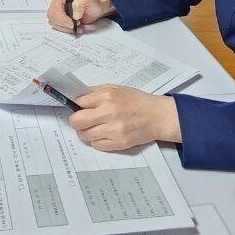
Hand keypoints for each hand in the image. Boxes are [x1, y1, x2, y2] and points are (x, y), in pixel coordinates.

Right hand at [46, 0, 113, 33]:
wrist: (96, 8)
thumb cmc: (93, 2)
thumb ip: (81, 3)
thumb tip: (74, 13)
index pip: (55, 6)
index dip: (62, 17)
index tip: (72, 23)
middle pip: (52, 15)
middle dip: (63, 24)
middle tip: (75, 26)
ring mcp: (57, 8)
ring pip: (53, 21)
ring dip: (64, 27)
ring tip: (76, 26)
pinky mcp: (58, 16)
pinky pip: (56, 25)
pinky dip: (65, 29)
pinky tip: (74, 27)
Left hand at [67, 86, 181, 151]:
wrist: (158, 116)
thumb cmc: (137, 101)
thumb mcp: (116, 89)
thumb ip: (96, 92)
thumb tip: (77, 98)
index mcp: (107, 96)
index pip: (78, 102)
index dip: (76, 106)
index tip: (77, 108)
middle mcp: (109, 112)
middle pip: (77, 121)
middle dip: (76, 121)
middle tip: (82, 120)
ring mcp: (114, 129)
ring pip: (85, 135)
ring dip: (86, 132)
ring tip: (96, 127)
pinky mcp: (119, 143)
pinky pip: (96, 145)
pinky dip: (97, 141)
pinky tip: (105, 134)